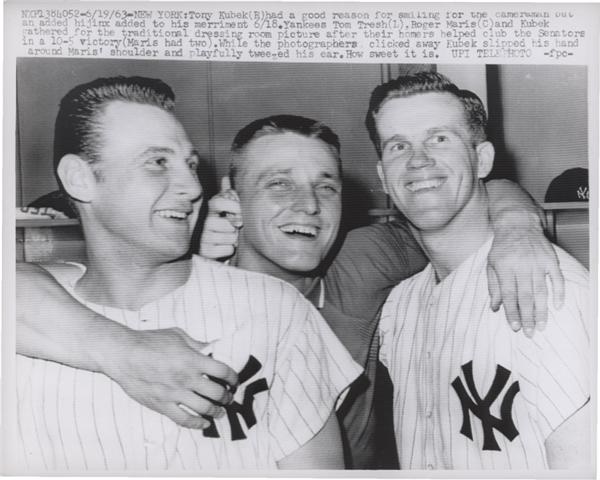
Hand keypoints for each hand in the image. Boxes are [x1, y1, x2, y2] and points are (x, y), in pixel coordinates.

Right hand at [102, 326, 238, 428]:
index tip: (234, 381)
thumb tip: (213, 348)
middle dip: (226, 397)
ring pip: (204, 408)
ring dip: (216, 412)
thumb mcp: (177, 335)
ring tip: (220, 412)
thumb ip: (197, 344)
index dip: (233, 378)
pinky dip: (197, 424)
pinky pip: (184, 419)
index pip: (223, 371)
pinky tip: (204, 424)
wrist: (122, 354)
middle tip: (228, 397)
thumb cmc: (149, 341)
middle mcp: (186, 379)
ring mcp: (174, 394)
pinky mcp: (162, 405)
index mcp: (193, 360)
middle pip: (217, 393)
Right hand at [200, 177, 241, 259]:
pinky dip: (230, 249)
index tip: (240, 211)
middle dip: (235, 227)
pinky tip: (224, 247)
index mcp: (209, 210)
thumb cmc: (219, 226)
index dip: (232, 206)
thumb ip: (226, 194)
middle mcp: (204, 222)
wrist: (208, 249)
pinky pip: (228, 249)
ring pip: (230, 237)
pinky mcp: (206, 252)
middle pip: (227, 223)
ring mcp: (204, 237)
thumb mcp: (221, 210)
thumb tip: (226, 177)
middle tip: (234, 228)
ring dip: (233, 239)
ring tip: (228, 238)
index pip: (218, 202)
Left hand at [487, 211, 564, 336]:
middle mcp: (522, 266)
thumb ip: (493, 287)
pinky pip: (557, 279)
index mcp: (505, 267)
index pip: (509, 294)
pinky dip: (559, 293)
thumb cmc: (502, 247)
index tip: (515, 327)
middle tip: (529, 333)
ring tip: (541, 326)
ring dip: (542, 311)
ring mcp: (538, 263)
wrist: (518, 224)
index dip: (512, 312)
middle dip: (528, 317)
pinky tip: (557, 307)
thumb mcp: (491, 265)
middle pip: (526, 296)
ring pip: (541, 291)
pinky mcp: (551, 260)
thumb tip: (495, 308)